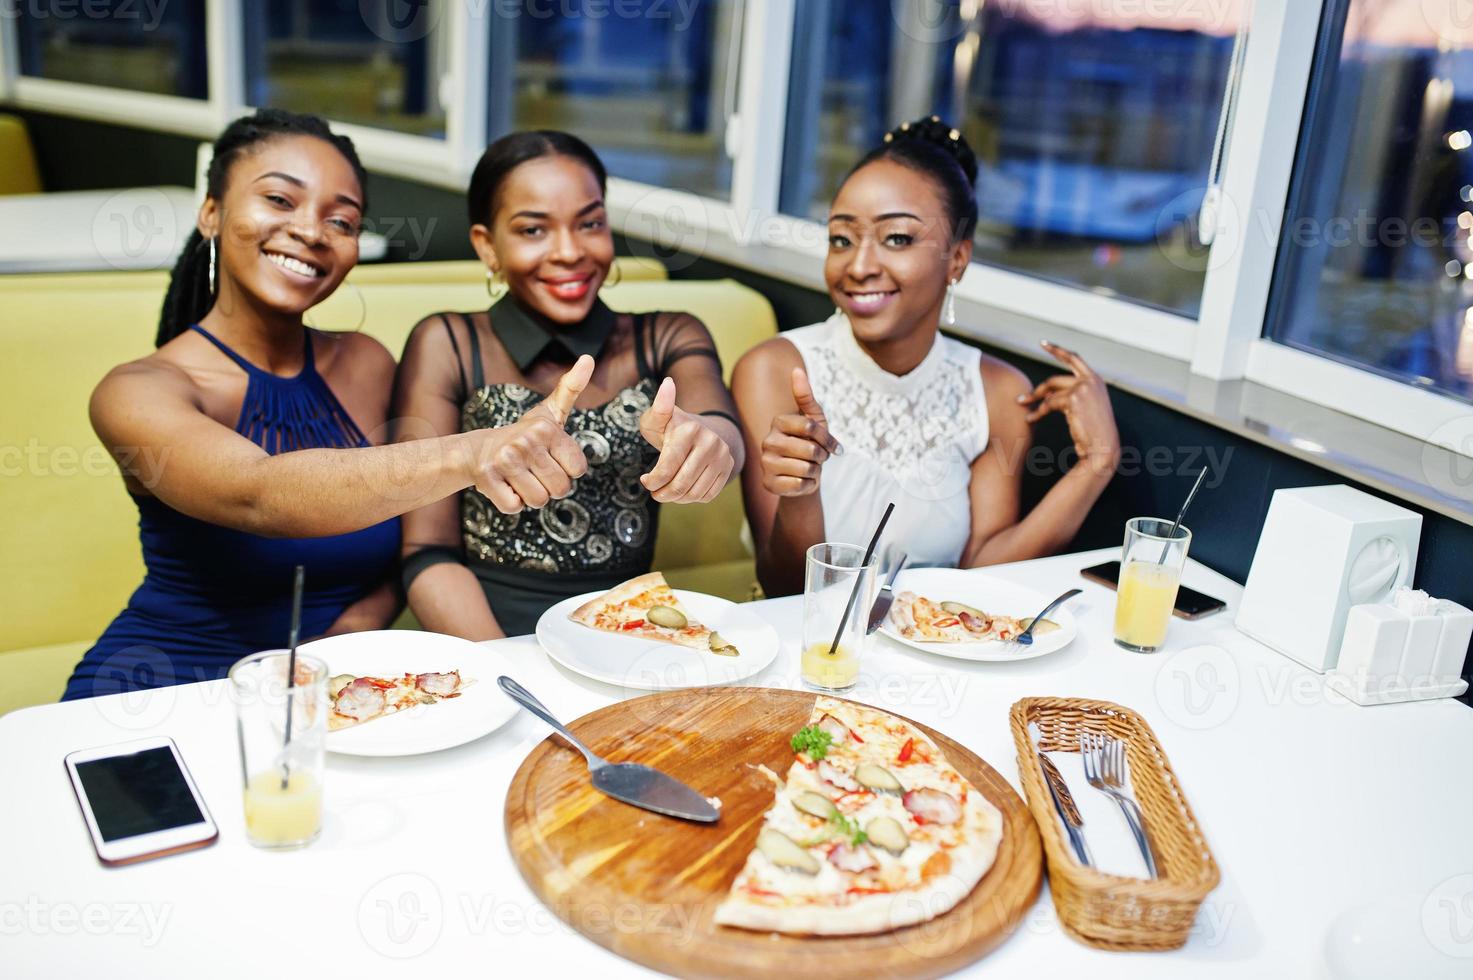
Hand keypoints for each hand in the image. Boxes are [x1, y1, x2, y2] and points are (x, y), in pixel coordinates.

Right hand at [468, 355, 591, 512]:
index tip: (550, 457)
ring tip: (520, 477)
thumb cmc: (523, 435)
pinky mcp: (487, 478)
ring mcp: (505, 460)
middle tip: (534, 470)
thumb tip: (588, 358)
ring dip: (531, 495)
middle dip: (550, 486)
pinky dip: (511, 502)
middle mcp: (526, 441)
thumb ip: (571, 388)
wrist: (476, 450)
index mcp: (547, 429)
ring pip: (539, 501)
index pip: (578, 470)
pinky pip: (515, 507)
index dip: (566, 470)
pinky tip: (505, 485)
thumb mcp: (550, 412)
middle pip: (561, 489)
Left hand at [637, 378, 734, 502]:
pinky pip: (708, 496)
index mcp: (690, 430)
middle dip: (662, 493)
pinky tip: (684, 489)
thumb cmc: (671, 428)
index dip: (652, 481)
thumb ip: (658, 407)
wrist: (702, 431)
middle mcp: (711, 442)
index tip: (646, 480)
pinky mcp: (728, 468)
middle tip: (655, 491)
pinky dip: (692, 498)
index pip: (667, 469)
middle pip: (680, 484)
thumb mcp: (657, 419)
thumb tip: (668, 383)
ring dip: (676, 498)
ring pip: (694, 494)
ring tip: (667, 490)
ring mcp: (723, 456)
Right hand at [759, 367, 841, 497]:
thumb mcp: (814, 419)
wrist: (804, 475)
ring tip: (809, 468)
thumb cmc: (810, 443)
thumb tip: (796, 369)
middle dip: (822, 456)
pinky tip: (801, 481)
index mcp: (778, 422)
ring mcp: (766, 463)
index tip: (829, 444)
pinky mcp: (768, 483)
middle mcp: (767, 441)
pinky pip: (800, 484)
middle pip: (810, 449)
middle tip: (818, 458)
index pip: (811, 427)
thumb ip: (805, 396)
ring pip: (806, 468)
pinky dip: (808, 484)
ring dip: (816, 471)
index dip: (826, 438)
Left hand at [1017, 341, 1119, 476]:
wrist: (1103, 447)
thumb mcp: (1086, 407)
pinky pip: (1049, 403)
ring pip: (1050, 392)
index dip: (1057, 351)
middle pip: (1055, 379)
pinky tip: (1030, 419)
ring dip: (1035, 401)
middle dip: (1038, 389)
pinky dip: (1038, 412)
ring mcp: (1083, 388)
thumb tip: (1047, 392)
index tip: (1043, 344)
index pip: (1074, 359)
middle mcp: (1091, 380)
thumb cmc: (1094, 432)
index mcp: (1096, 380)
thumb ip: (1071, 394)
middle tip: (1021, 396)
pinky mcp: (1074, 398)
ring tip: (1024, 409)